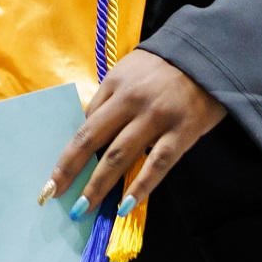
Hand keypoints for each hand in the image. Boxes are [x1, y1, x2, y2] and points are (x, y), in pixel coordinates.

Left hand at [45, 50, 226, 215]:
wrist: (208, 54)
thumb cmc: (165, 66)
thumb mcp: (130, 71)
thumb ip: (112, 98)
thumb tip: (92, 130)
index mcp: (114, 84)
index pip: (86, 121)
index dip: (71, 149)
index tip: (58, 171)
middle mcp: (130, 101)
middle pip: (92, 138)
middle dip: (70, 168)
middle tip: (53, 192)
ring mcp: (155, 117)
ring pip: (119, 156)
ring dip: (97, 185)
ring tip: (82, 208)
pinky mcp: (181, 132)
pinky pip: (157, 164)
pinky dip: (139, 187)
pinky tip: (125, 206)